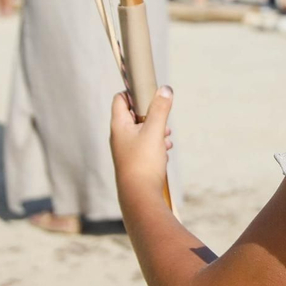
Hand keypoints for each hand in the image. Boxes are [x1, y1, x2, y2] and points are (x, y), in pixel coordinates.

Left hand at [110, 86, 174, 201]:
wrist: (140, 196)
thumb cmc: (143, 163)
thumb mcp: (155, 131)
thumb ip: (160, 109)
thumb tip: (165, 89)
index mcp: (119, 125)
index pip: (120, 99)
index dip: (134, 93)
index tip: (149, 94)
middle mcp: (119, 136)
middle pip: (134, 114)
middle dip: (152, 115)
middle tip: (163, 120)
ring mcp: (126, 150)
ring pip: (143, 131)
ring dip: (157, 131)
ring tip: (166, 138)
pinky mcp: (135, 161)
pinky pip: (146, 146)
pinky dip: (156, 145)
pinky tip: (164, 152)